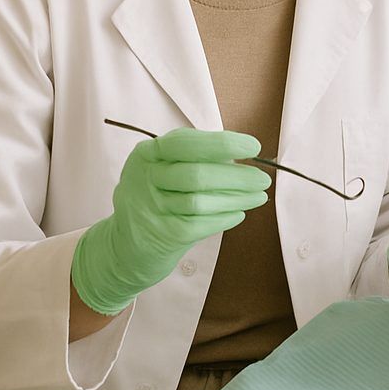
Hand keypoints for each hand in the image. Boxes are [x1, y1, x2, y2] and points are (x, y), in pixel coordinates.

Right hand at [71, 128, 268, 314]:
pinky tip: (239, 214)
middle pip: (196, 174)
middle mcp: (143, 178)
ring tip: (259, 197)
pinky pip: (199, 225)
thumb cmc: (157, 198)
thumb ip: (194, 159)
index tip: (253, 147)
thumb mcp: (164, 170)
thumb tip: (241, 155)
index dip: (222, 143)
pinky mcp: (160, 235)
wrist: (125, 246)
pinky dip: (223, 218)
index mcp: (147, 154)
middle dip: (236, 176)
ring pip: (200, 202)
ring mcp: (150, 208)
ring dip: (236, 199)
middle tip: (263, 179)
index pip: (185, 143)